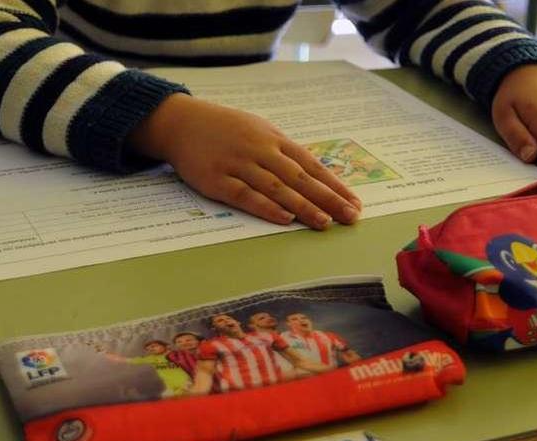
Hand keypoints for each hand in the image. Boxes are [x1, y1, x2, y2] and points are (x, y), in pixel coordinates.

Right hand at [129, 93, 361, 229]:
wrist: (181, 122)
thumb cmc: (226, 129)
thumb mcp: (259, 131)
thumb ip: (284, 153)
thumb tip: (315, 176)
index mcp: (275, 139)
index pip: (312, 165)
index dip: (335, 185)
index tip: (355, 202)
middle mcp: (261, 150)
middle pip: (300, 179)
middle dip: (328, 199)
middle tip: (350, 217)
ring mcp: (239, 165)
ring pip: (277, 189)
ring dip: (303, 206)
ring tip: (325, 222)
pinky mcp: (217, 180)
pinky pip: (245, 195)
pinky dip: (266, 208)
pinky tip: (285, 219)